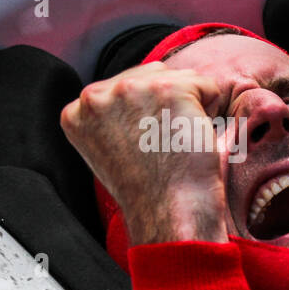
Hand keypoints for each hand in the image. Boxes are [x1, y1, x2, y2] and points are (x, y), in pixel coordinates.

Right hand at [61, 61, 229, 244]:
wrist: (168, 214)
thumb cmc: (147, 191)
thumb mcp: (108, 149)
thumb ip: (111, 116)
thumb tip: (137, 89)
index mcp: (76, 111)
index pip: (123, 87)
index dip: (146, 115)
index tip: (144, 147)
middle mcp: (96, 95)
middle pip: (151, 75)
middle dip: (167, 105)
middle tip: (163, 147)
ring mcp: (130, 89)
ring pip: (180, 77)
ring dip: (190, 106)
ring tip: (177, 143)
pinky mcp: (167, 88)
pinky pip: (207, 85)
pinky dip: (212, 110)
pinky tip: (196, 138)